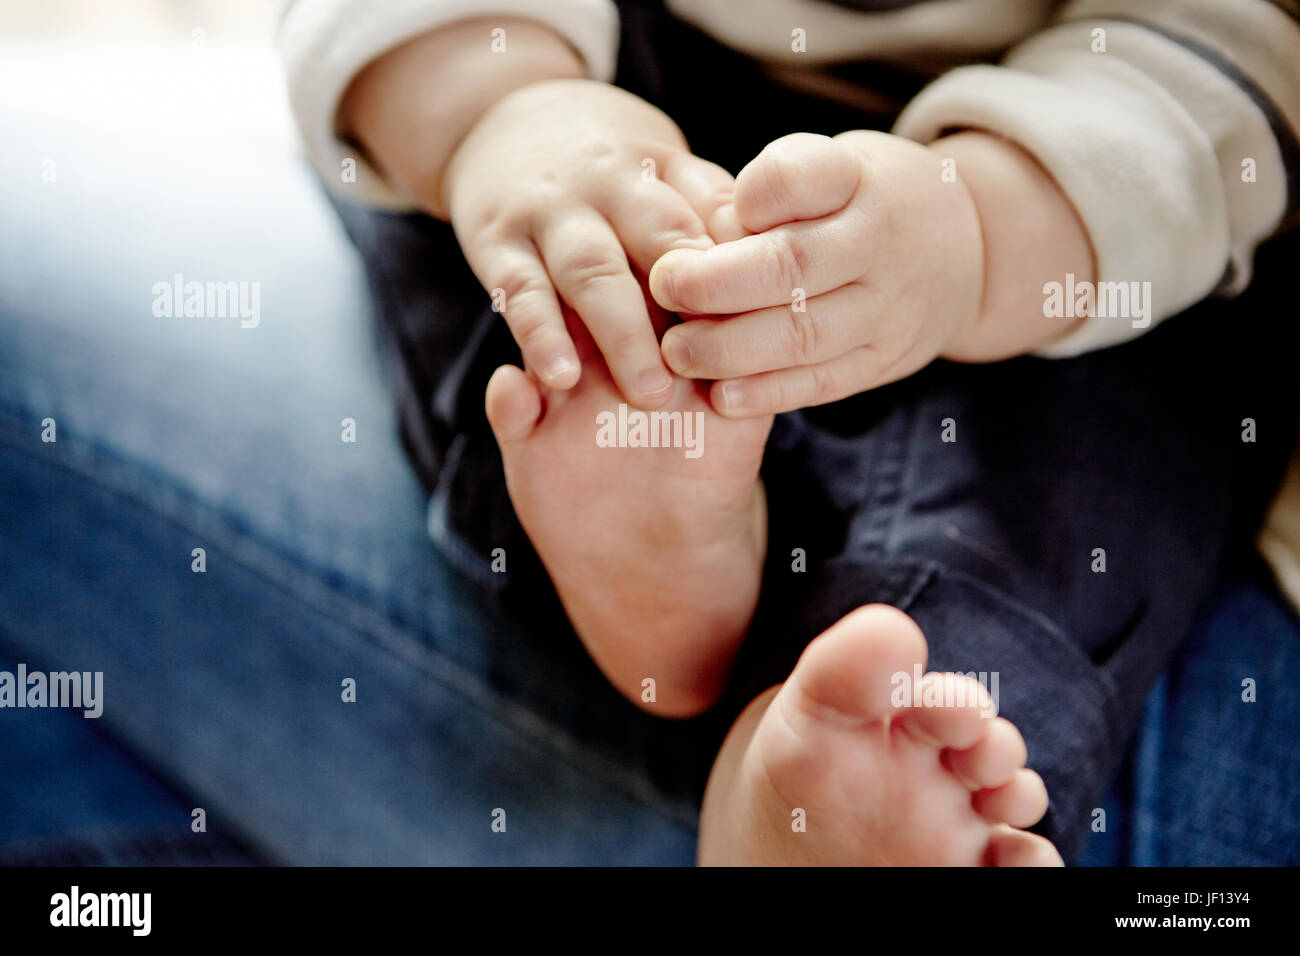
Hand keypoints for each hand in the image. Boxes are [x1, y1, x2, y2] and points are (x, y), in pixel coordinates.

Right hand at [443, 78, 737, 406]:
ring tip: (650, 393)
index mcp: (662, 171)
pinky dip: (539, 334)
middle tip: (719, 366)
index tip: (769, 316)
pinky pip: (518, 293)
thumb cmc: (610, 171)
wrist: (504, 116)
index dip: (742, 266)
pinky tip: (560, 377)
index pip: (715, 216)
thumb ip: (714, 216)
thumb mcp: (665, 171)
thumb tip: (777, 262)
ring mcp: (549, 214)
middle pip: (660, 239)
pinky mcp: (497, 244)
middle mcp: (609, 186)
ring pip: (591, 270)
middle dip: (692, 300)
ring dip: (622, 332)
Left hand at [648, 131, 985, 415]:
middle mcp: (881, 243)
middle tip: (662, 288)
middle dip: (717, 284)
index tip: (706, 214)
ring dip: (731, 348)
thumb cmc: (862, 200)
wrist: (964, 250)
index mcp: (858, 180)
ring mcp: (888, 308)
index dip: (750, 198)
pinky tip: (721, 397)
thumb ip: (773, 188)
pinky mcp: (884, 360)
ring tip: (676, 351)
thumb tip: (705, 233)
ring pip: (804, 334)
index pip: (799, 177)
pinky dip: (769, 393)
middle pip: (794, 266)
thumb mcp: (833, 164)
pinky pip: (824, 382)